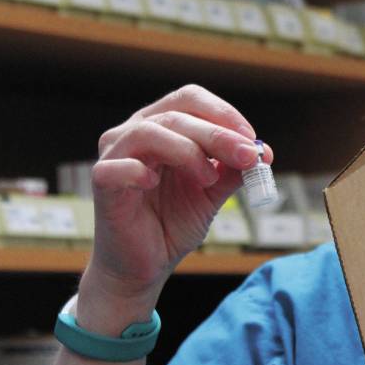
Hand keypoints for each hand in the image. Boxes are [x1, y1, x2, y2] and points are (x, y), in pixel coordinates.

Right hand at [79, 85, 270, 322]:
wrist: (146, 264)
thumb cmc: (173, 222)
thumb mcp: (213, 192)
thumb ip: (234, 171)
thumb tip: (264, 152)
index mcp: (162, 126)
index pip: (190, 99)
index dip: (223, 114)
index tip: (252, 140)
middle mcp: (134, 132)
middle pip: (175, 114)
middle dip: (217, 135)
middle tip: (247, 156)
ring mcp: (114, 155)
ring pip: (148, 132)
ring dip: (187, 151)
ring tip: (208, 179)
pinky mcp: (101, 183)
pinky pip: (116, 167)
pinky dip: (139, 171)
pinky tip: (154, 184)